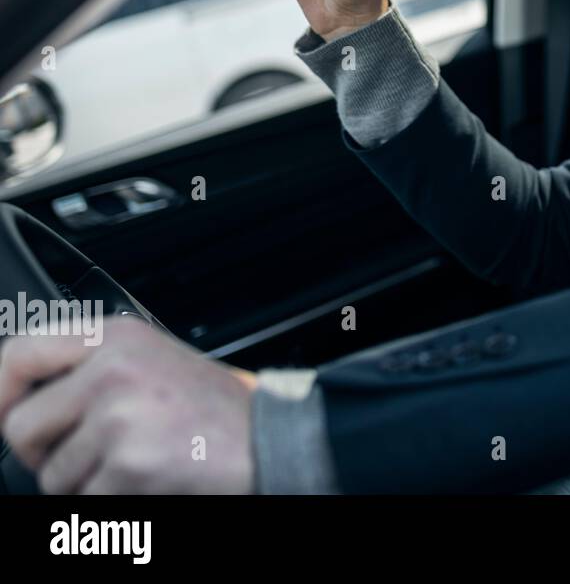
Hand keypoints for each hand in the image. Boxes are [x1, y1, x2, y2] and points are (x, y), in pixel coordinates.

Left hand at [0, 316, 256, 493]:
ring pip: (51, 475)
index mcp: (118, 337)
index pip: (20, 354)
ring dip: (86, 484)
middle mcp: (113, 369)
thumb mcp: (153, 364)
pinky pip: (86, 503)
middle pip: (22, 426)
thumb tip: (19, 400)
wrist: (271, 441)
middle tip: (93, 455)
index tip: (2, 415)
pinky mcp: (129, 464)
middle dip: (47, 454)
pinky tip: (151, 480)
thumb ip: (93, 370)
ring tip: (137, 464)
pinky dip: (114, 504)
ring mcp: (120, 417)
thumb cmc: (216, 411)